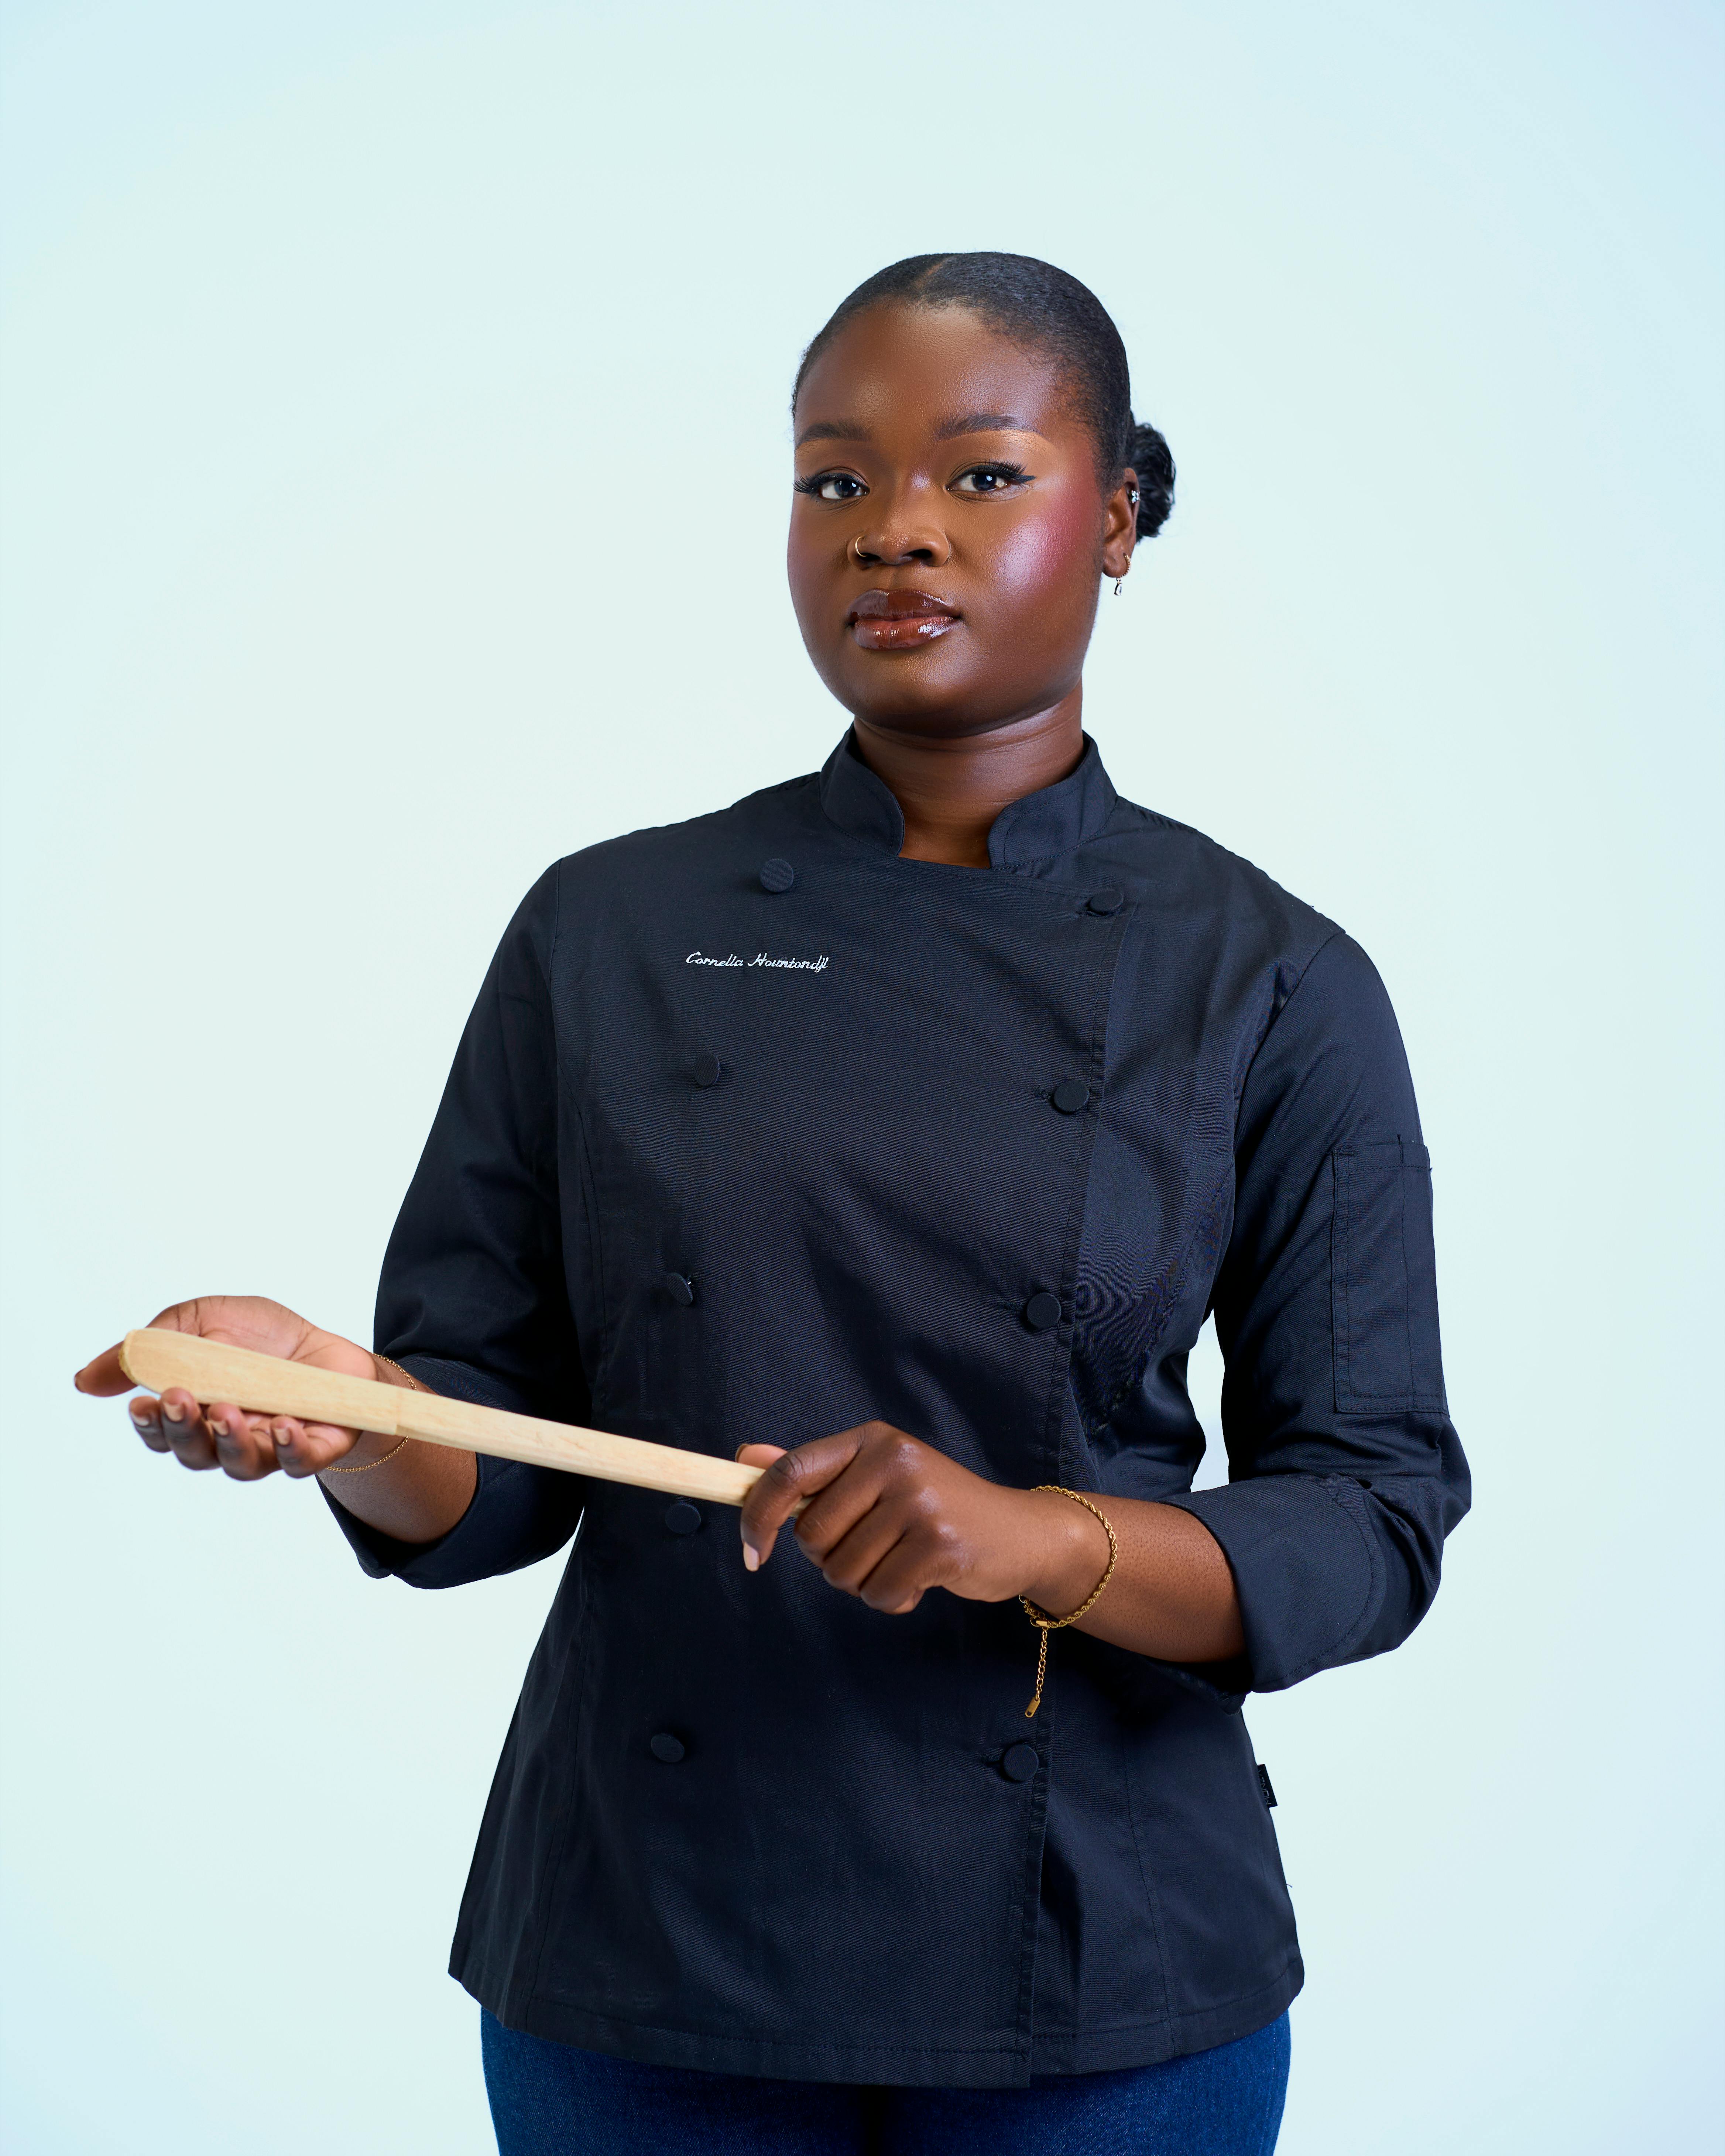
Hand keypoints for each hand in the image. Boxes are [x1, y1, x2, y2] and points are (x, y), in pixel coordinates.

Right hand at [75, 1295, 392, 1480]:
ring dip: (230, 1439)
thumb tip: (83, 1381)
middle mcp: (226, 1440)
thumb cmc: (260, 1335)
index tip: (144, 1404)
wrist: (328, 1343)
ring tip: (228, 1412)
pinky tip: (284, 1425)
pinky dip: (290, 1447)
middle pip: (195, 1453)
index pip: (162, 1434)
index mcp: (195, 1413)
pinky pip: (298, 1462)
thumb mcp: (199, 1322)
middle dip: (183, 1429)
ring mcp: (269, 1448)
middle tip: (182, 1399)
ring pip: (241, 1462)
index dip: (151, 1425)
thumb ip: (147, 1349)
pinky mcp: (315, 1448)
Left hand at [736, 1422, 1110, 1617]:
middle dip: (832, 1559)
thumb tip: (743, 1458)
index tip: (751, 1553)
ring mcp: (919, 1502)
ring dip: (865, 1583)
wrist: (1020, 1532)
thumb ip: (811, 1472)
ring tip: (903, 1561)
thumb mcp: (875, 1478)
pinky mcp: (940, 1544)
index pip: (790, 1473)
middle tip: (873, 1549)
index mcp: (871, 1441)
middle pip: (812, 1536)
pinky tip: (921, 1579)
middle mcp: (893, 1462)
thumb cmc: (935, 1508)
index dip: (756, 1515)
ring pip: (843, 1572)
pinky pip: (880, 1593)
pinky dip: (892, 1600)